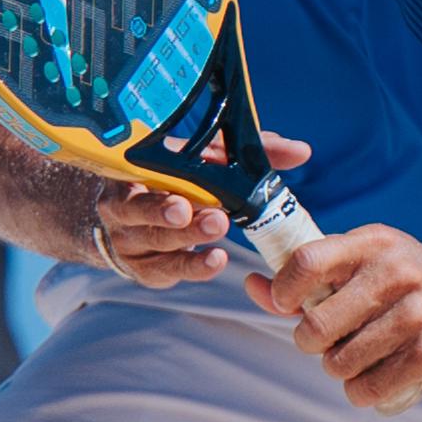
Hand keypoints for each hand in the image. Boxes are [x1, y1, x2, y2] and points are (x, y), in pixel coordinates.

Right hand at [92, 136, 310, 289]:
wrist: (129, 217)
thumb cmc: (174, 179)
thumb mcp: (201, 158)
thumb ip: (248, 153)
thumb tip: (300, 151)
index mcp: (131, 171)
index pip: (143, 177)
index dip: (163, 190)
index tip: (186, 202)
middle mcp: (121, 208)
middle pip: (146, 215)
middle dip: (180, 221)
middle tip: (214, 221)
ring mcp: (129, 241)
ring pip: (157, 245)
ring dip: (190, 244)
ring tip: (219, 243)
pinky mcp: (143, 268)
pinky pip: (166, 269)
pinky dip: (192, 266)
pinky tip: (215, 261)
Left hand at [244, 221, 421, 412]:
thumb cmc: (400, 278)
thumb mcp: (359, 260)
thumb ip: (305, 275)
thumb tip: (252, 287)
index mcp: (372, 244)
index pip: (306, 263)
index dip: (283, 291)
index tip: (287, 304)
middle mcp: (397, 274)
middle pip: (316, 327)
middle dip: (311, 342)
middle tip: (328, 340)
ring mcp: (418, 315)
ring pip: (338, 365)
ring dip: (339, 369)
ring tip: (359, 356)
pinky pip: (367, 391)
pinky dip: (362, 391)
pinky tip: (378, 374)